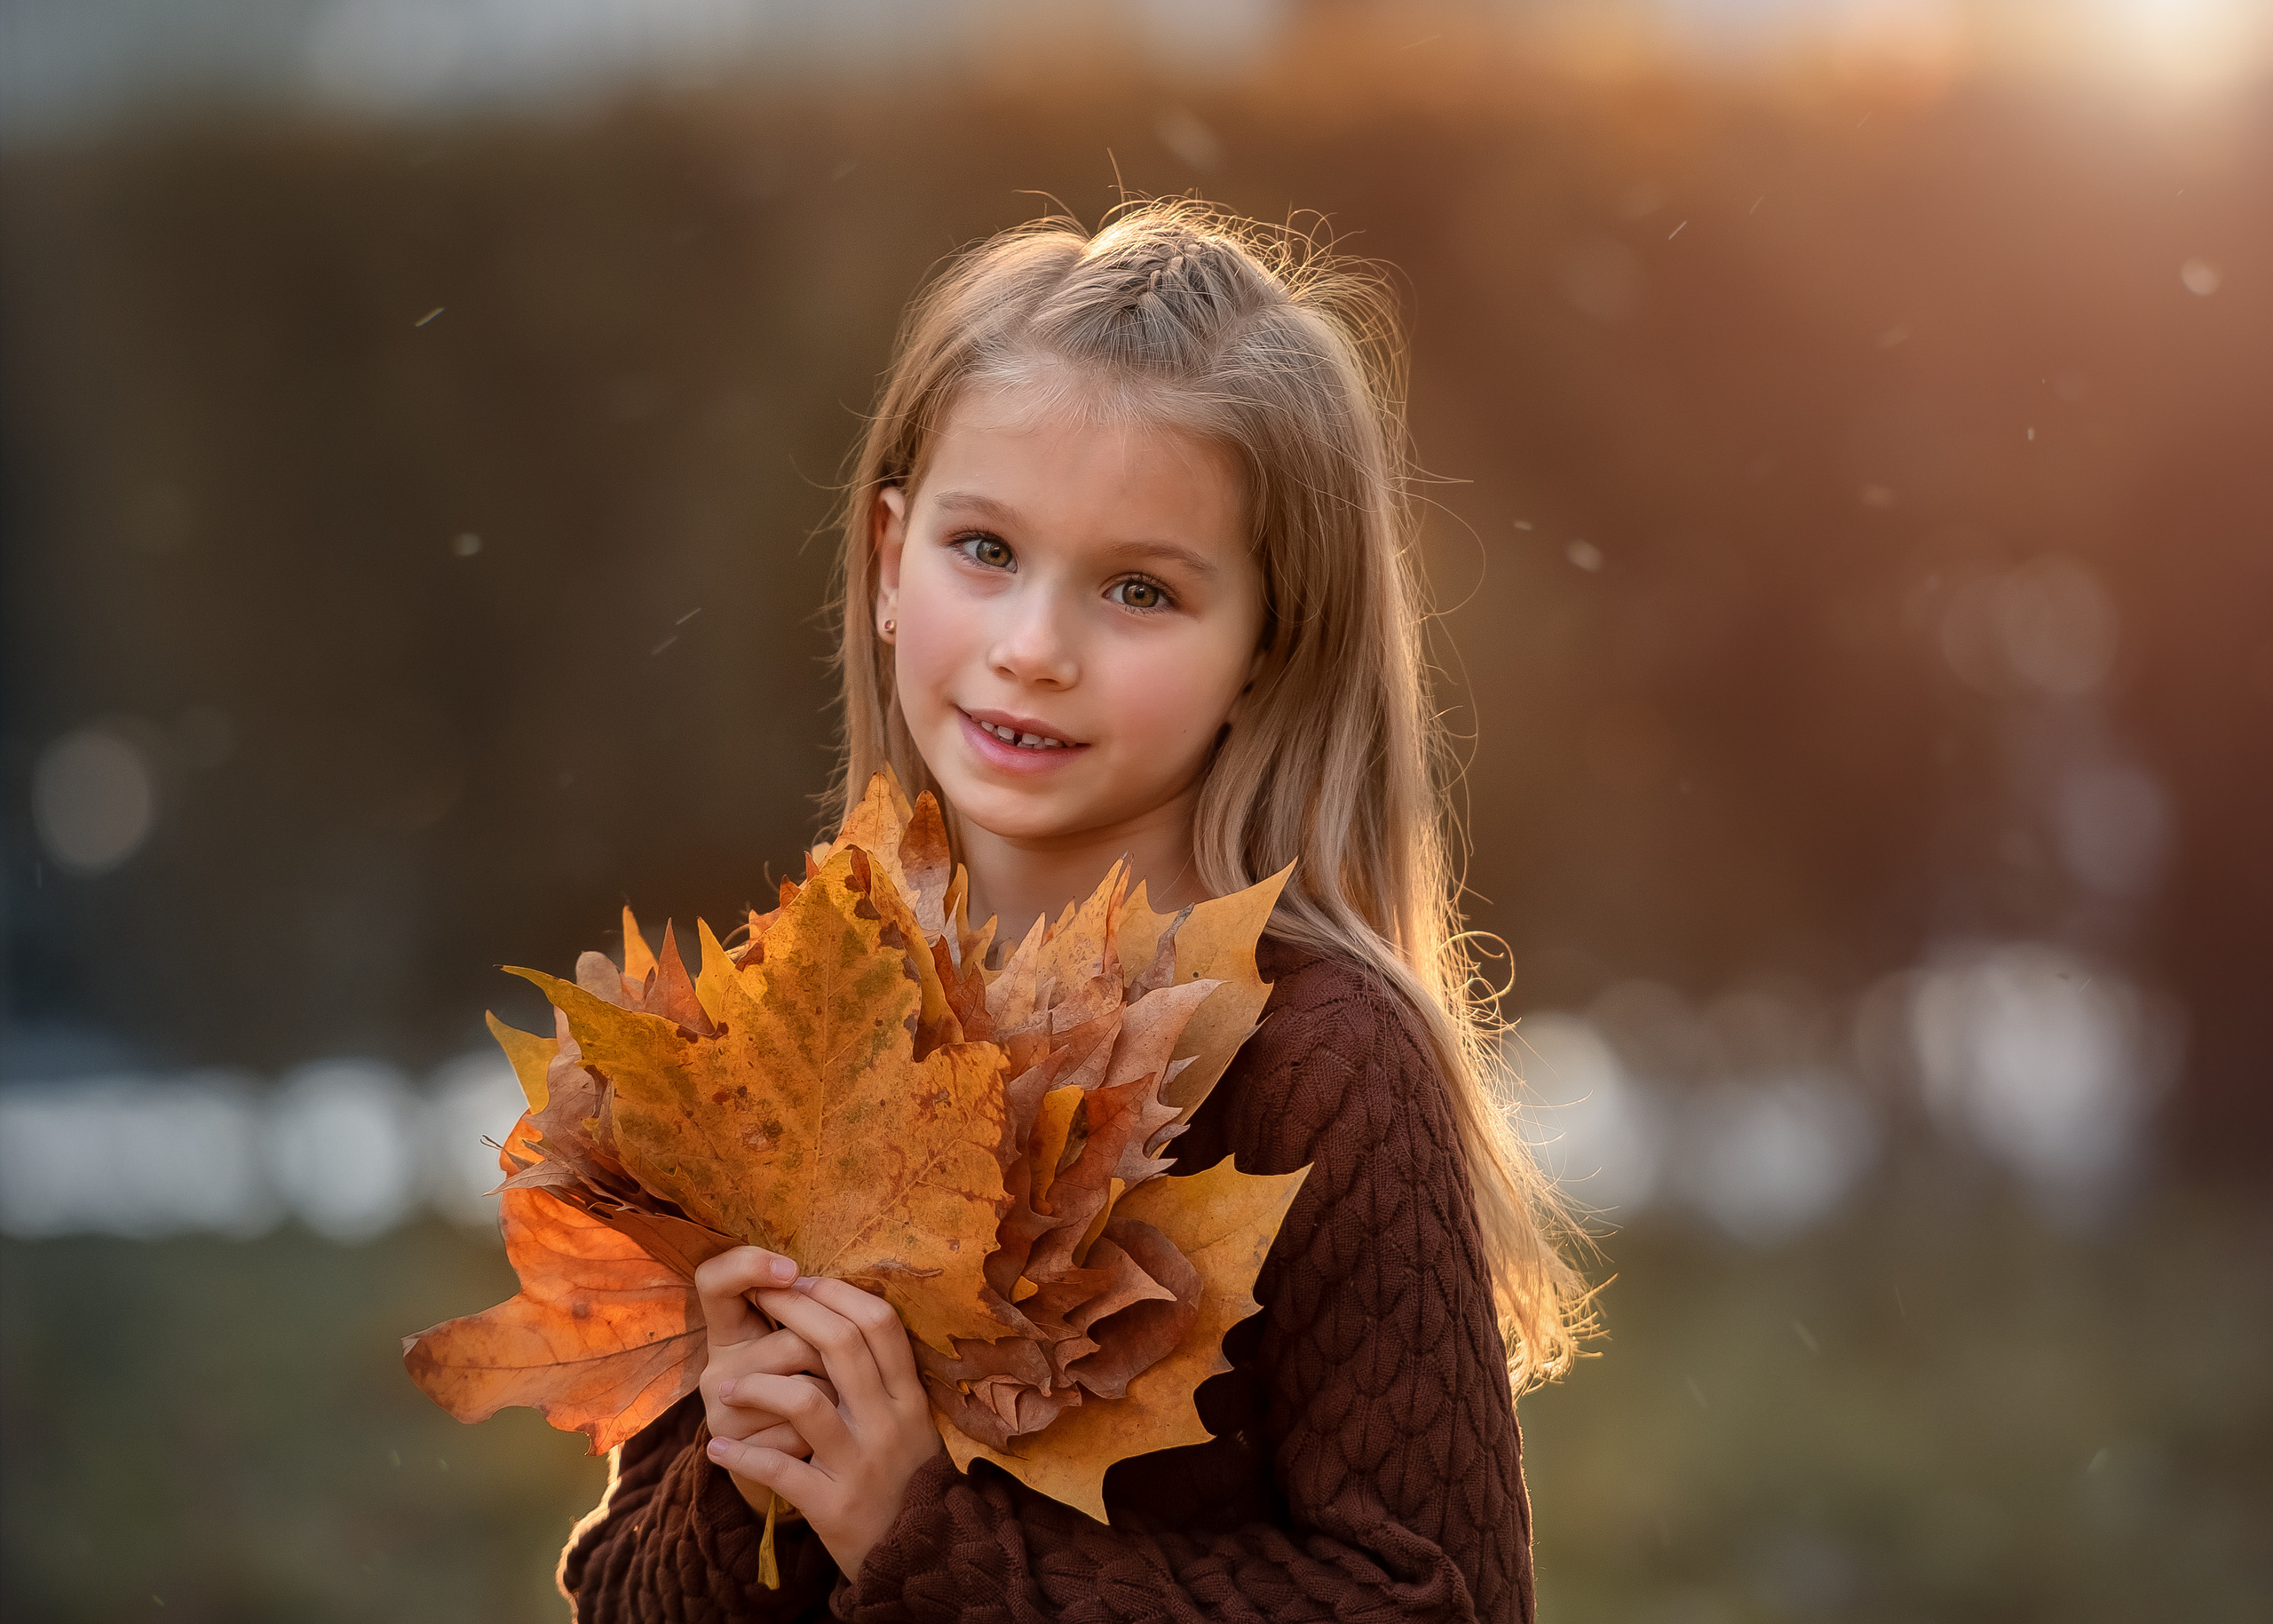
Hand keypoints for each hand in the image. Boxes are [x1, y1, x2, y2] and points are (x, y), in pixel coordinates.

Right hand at [693, 1247, 836, 1510]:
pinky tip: (825, 1443)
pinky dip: (825, 1439)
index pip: (713, 1281)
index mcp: (729, 1333)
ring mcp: (721, 1416)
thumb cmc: (799, 1397)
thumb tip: (837, 1286)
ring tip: (840, 1406)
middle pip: (792, 1344)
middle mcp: (716, 1373)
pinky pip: (801, 1437)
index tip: (791, 1268)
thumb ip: (809, 1316)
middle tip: (846, 1372)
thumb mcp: (798, 1352)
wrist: (787, 1479)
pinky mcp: (740, 1456)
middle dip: (836, 1359)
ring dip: (838, 1399)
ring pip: (803, 1392)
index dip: (747, 1265)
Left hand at [705, 1276, 945, 1579]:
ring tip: (728, 1388)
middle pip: (841, 1345)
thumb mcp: (911, 1423)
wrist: (920, 1558)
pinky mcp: (834, 1506)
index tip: (801, 1280)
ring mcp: (861, 1464)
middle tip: (760, 1299)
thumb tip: (839, 1316)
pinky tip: (717, 1450)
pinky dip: (743, 1457)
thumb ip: (883, 1378)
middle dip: (793, 1311)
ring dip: (757, 1385)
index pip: (879, 1323)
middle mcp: (888, 1423)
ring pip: (804, 1401)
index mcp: (908, 1397)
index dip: (837, 1293)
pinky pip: (780, 1470)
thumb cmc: (904, 1477)